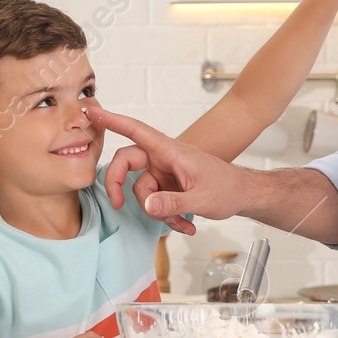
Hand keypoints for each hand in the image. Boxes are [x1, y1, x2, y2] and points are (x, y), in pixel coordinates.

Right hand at [85, 104, 247, 232]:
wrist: (243, 194)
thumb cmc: (228, 187)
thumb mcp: (202, 198)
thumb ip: (173, 202)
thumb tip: (147, 204)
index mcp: (170, 151)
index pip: (136, 131)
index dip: (113, 121)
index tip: (93, 114)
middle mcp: (163, 158)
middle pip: (127, 162)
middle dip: (120, 185)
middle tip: (116, 204)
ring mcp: (164, 172)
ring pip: (141, 189)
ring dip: (157, 211)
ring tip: (180, 222)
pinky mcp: (167, 185)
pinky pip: (154, 200)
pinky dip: (166, 215)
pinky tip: (184, 224)